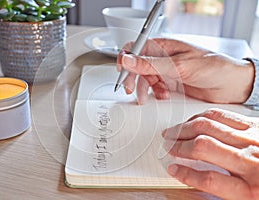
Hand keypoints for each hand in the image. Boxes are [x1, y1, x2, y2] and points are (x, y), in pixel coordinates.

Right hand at [117, 38, 253, 104]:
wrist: (232, 85)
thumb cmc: (213, 66)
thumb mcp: (178, 65)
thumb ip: (151, 64)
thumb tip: (128, 59)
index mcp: (164, 46)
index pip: (137, 47)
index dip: (126, 58)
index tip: (121, 70)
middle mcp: (164, 57)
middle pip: (138, 65)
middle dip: (133, 77)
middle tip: (130, 89)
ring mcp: (167, 71)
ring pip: (146, 78)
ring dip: (144, 88)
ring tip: (146, 98)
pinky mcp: (171, 83)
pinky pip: (155, 87)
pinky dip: (155, 93)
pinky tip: (162, 96)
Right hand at [163, 108, 258, 199]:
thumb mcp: (252, 198)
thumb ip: (226, 189)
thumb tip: (199, 179)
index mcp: (252, 189)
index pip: (208, 180)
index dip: (186, 175)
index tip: (172, 169)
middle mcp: (251, 161)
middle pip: (204, 147)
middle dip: (179, 146)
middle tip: (167, 146)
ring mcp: (253, 139)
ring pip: (209, 127)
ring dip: (185, 129)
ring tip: (173, 132)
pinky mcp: (255, 125)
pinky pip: (223, 115)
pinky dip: (203, 117)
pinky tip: (194, 120)